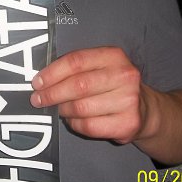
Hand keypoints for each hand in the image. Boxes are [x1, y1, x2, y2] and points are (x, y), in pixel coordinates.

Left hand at [30, 47, 144, 143]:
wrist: (144, 109)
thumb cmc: (112, 85)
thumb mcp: (99, 67)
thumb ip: (75, 68)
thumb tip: (42, 79)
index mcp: (114, 56)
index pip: (76, 61)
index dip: (52, 73)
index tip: (37, 83)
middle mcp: (125, 75)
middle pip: (78, 85)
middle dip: (52, 94)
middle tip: (38, 100)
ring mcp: (129, 100)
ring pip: (81, 108)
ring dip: (63, 110)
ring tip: (60, 109)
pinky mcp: (128, 123)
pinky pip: (89, 126)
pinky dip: (75, 124)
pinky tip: (74, 120)